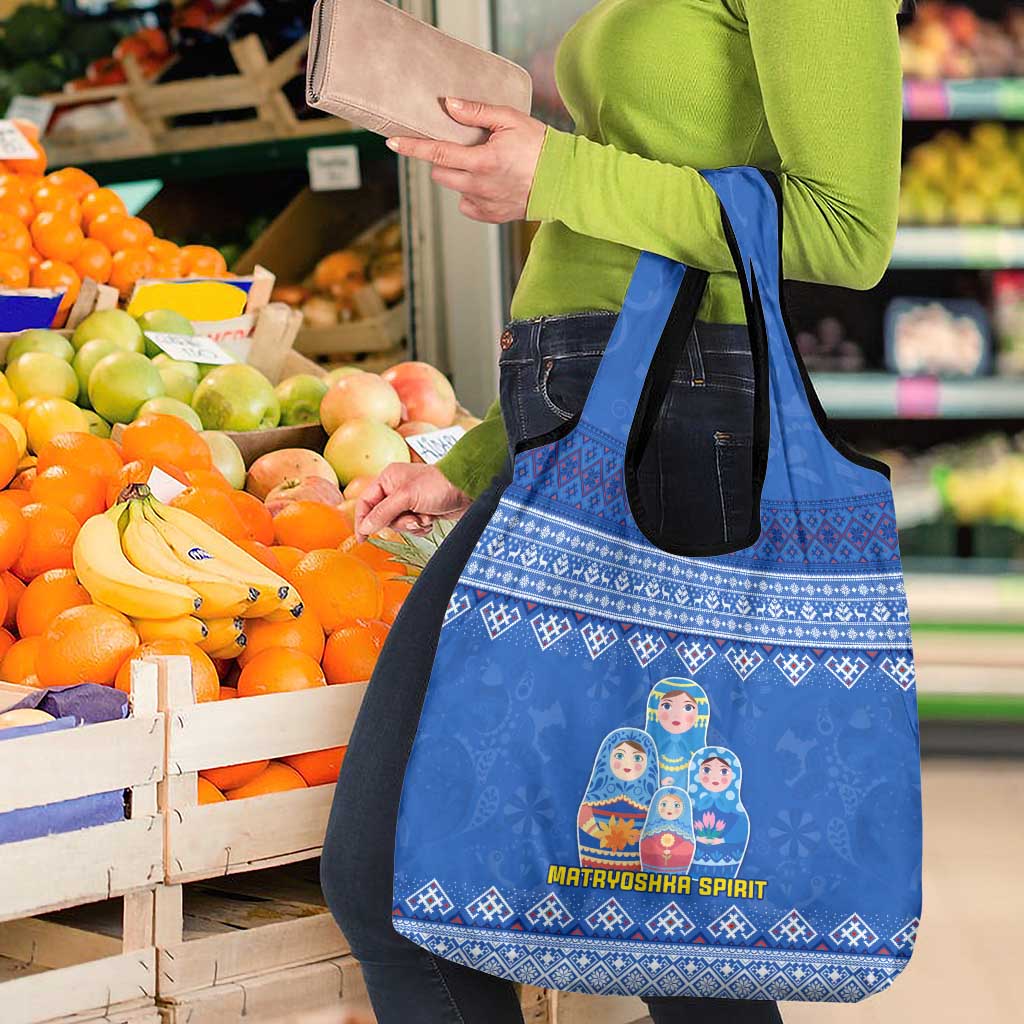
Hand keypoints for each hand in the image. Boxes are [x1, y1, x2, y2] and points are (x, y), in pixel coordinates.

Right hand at [354, 463, 471, 540]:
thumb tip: (365, 527)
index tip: (362, 538)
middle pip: (382, 517)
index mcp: (388, 479)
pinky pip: (412, 527)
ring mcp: (409, 501)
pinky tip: (431, 519)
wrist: (467, 489)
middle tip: (412, 519)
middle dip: (398, 522)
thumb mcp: (406, 497)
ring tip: (425, 517)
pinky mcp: (421, 511)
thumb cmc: (438, 485)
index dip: (362, 520)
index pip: (365, 502)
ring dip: (412, 525)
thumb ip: (383, 512)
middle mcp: (396, 489)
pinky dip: (421, 527)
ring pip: (398, 524)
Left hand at [385, 97, 546, 222]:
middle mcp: (479, 186)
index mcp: (482, 161)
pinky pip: (467, 205)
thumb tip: (448, 105)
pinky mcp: (491, 216)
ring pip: (454, 188)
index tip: (392, 143)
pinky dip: (471, 193)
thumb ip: (476, 112)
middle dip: (441, 159)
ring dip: (458, 175)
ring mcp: (484, 204)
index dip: (412, 147)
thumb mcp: (510, 119)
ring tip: (481, 164)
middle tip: (460, 147)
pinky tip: (488, 183)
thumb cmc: (540, 146)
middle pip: (440, 173)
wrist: (564, 181)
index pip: (437, 153)